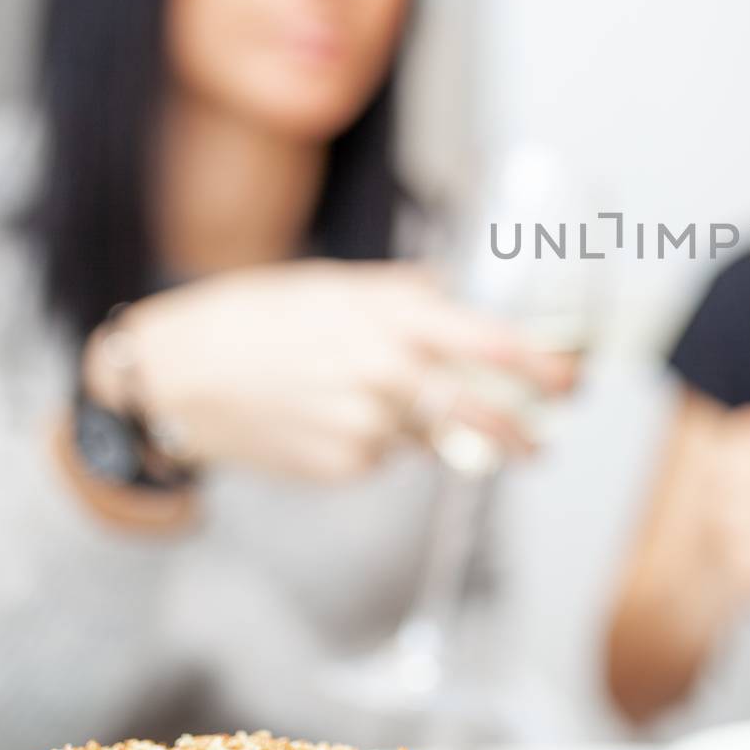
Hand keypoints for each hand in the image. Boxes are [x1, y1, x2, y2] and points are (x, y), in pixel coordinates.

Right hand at [86, 260, 572, 479]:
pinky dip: (376, 442)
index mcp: (394, 321)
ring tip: (370, 401)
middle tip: (540, 441)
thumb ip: (404, 294)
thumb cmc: (257, 317)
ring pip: (431, 436)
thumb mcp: (336, 284)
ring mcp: (368, 426)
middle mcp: (390, 375)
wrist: (179, 374)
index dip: (541, 367)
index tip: (571, 380)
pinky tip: (329, 417)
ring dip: (429, 429)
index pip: (492, 347)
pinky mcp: (344, 465)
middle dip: (522, 433)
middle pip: (483, 415)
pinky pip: (385, 456)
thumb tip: (452, 295)